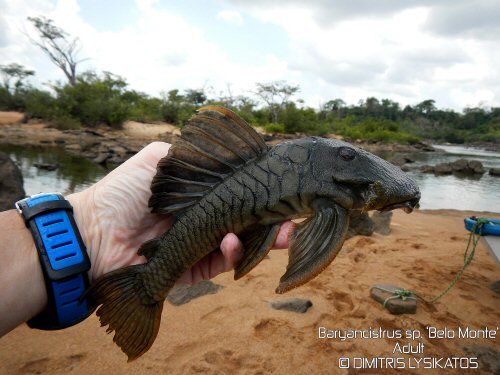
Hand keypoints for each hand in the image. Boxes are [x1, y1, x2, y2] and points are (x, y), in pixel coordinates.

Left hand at [68, 142, 291, 283]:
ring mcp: (204, 243)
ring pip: (245, 242)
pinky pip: (225, 260)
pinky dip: (235, 251)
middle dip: (275, 219)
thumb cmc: (125, 191)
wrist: (96, 233)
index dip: (263, 191)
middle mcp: (207, 217)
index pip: (241, 192)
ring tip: (281, 232)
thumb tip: (235, 151)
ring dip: (266, 238)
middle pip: (250, 219)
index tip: (284, 187)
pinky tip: (233, 239)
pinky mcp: (198, 267)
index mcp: (202, 193)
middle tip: (293, 218)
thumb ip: (197, 155)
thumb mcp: (162, 158)